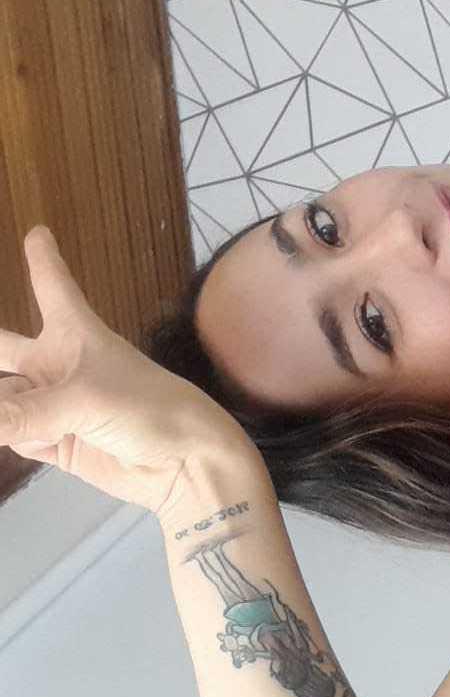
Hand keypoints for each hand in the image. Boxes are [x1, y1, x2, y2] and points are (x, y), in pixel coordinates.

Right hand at [0, 225, 257, 516]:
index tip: (39, 232)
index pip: (55, 287)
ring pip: (3, 398)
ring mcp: (55, 405)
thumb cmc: (149, 410)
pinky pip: (14, 434)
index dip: (45, 261)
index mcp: (78, 334)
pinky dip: (10, 438)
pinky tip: (39, 442)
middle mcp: (60, 365)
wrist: (185, 464)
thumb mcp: (85, 401)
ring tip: (14, 412)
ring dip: (1, 406)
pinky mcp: (55, 442)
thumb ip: (22, 413)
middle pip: (4, 348)